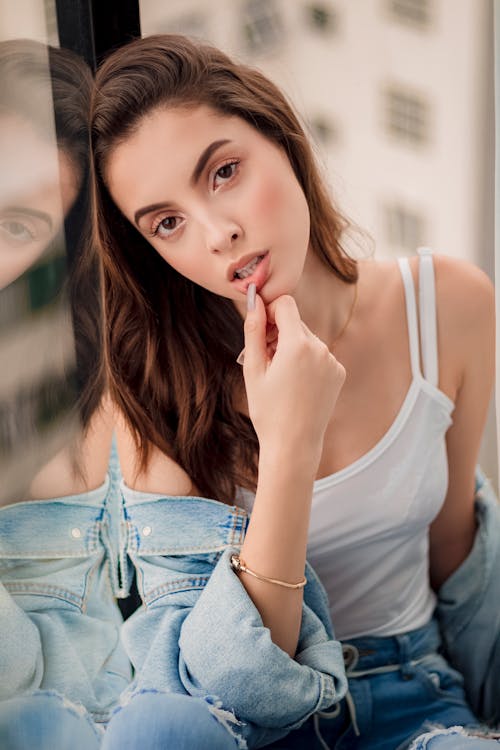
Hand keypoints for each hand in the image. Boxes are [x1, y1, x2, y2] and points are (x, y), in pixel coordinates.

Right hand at [242, 288, 344, 458]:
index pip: (286, 304)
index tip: (260, 330)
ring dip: (292, 348)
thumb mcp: (253, 369)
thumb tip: (254, 301)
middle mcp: (320, 348)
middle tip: (265, 360)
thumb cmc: (268, 410)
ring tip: (280, 376)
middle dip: (279, 332)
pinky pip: (319, 355)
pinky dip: (307, 361)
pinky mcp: (339, 372)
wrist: (294, 444)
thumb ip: (253, 331)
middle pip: (296, 322)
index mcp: (297, 345)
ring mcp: (332, 361)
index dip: (270, 311)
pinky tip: (297, 384)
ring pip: (307, 339)